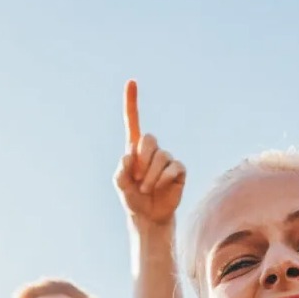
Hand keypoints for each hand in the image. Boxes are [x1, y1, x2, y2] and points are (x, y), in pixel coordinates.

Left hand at [115, 80, 186, 226]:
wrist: (148, 216)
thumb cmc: (132, 198)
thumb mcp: (120, 185)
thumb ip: (120, 171)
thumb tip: (129, 156)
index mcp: (134, 149)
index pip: (133, 121)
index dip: (131, 102)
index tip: (131, 81)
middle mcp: (152, 150)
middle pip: (149, 140)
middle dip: (142, 160)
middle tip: (137, 179)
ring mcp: (167, 159)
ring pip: (161, 157)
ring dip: (150, 176)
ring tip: (146, 189)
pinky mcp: (179, 170)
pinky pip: (174, 167)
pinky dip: (164, 179)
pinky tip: (161, 187)